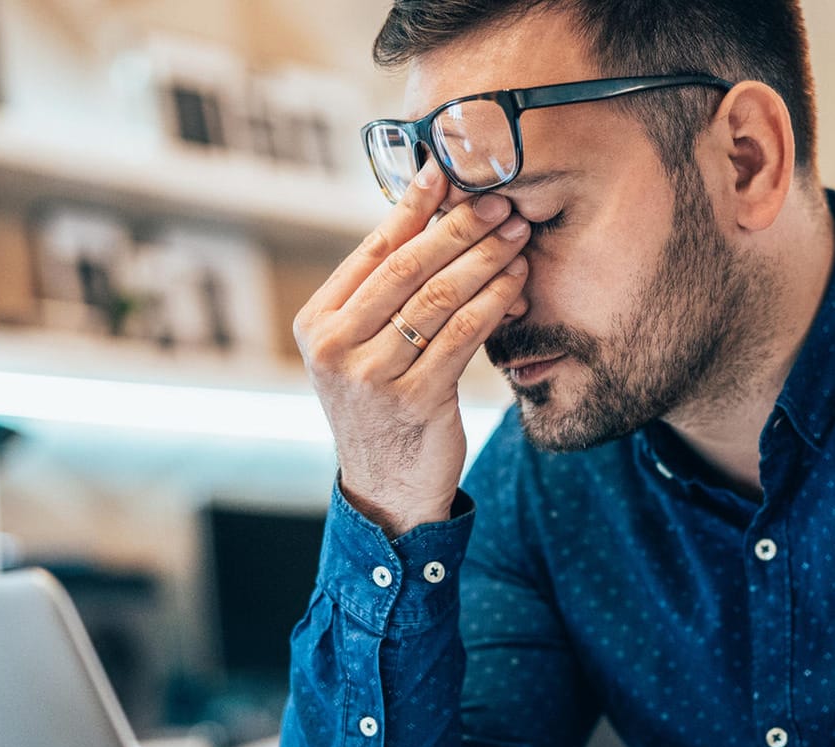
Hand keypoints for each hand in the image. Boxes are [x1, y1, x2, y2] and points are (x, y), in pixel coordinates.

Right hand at [293, 162, 531, 536]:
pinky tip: (516, 282)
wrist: (386, 487)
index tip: (447, 171)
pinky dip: (493, 302)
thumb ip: (384, 293)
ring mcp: (372, 375)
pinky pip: (463, 334)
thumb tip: (429, 214)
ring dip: (484, 259)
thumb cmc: (383, 405)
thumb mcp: (364, 347)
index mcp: (317, 322)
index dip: (413, 206)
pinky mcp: (414, 399)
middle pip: (407, 268)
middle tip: (499, 199)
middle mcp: (334, 346)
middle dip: (459, 227)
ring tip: (516, 234)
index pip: (372, 250)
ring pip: (439, 298)